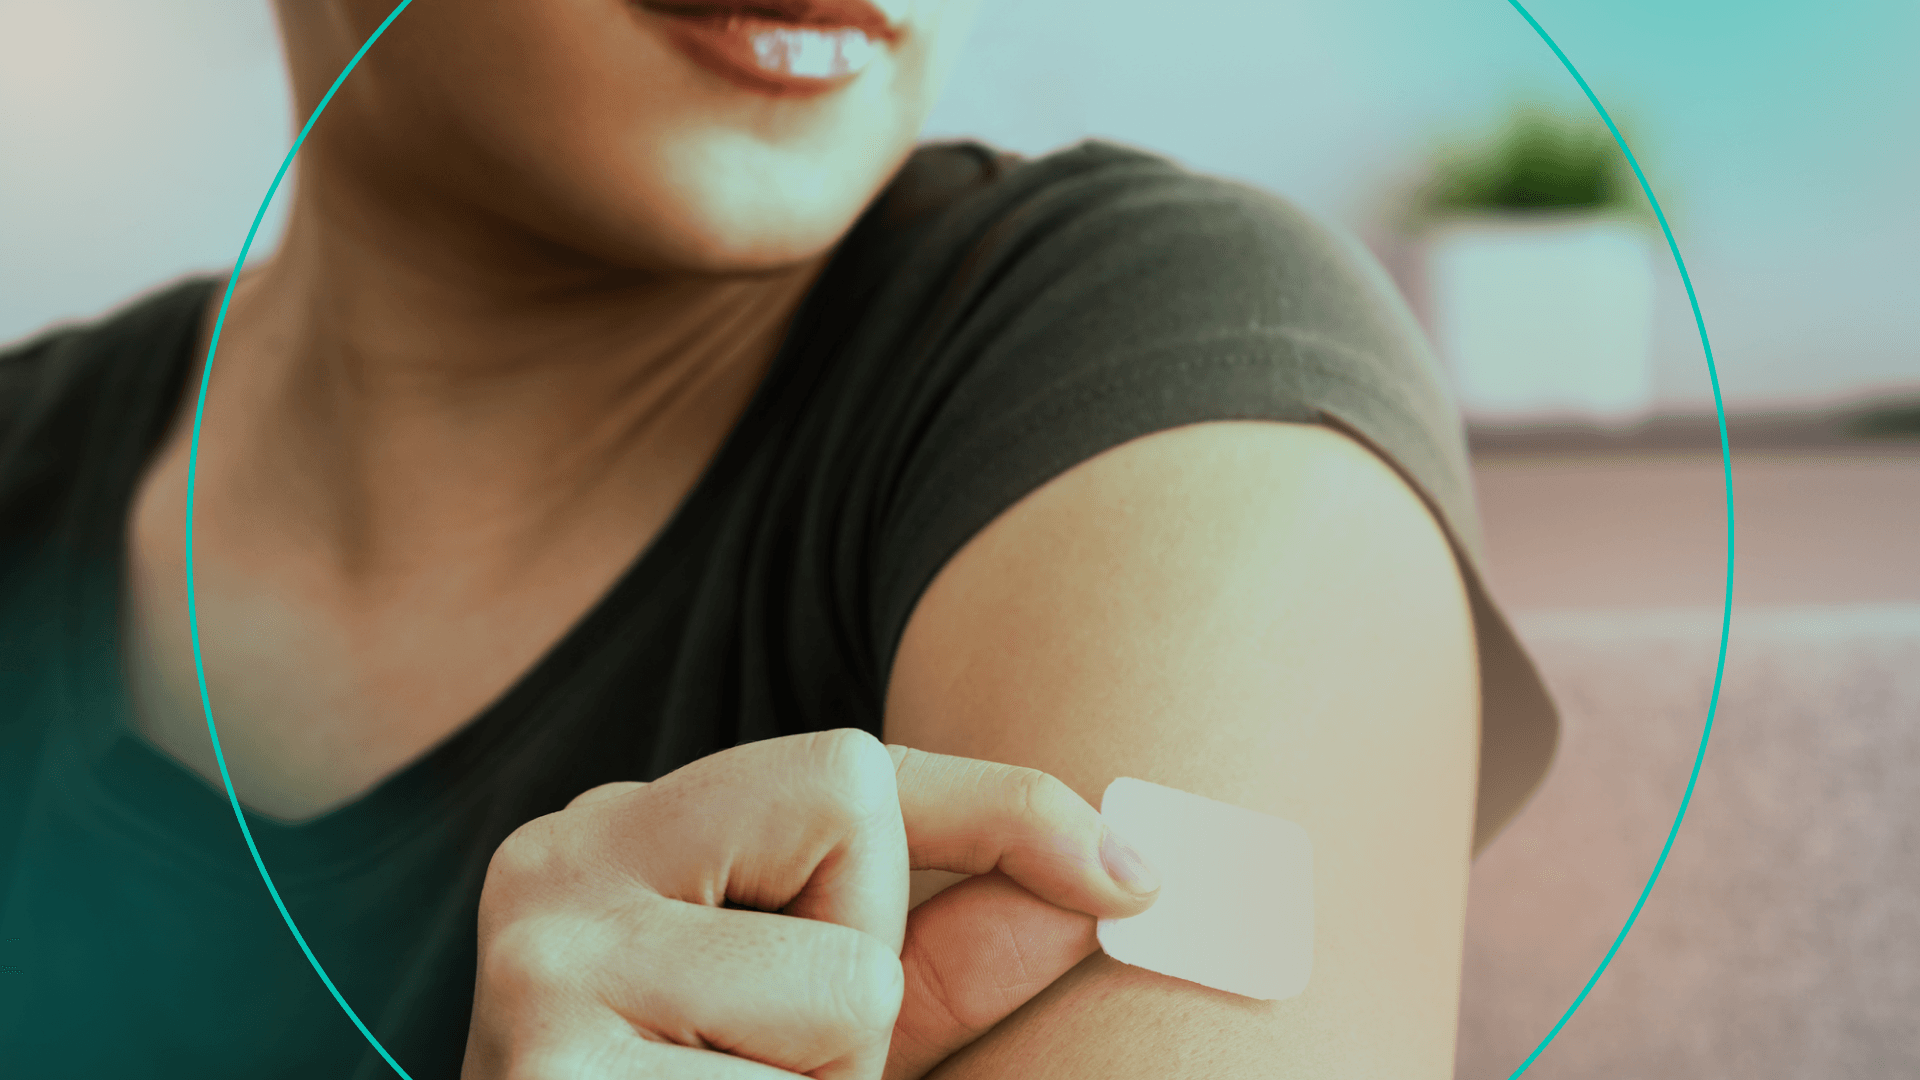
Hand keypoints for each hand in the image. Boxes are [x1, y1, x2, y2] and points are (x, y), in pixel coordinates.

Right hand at [462, 728, 1159, 1078]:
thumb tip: (1116, 881)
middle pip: (850, 814)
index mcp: (624, 831)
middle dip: (871, 966)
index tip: (1130, 876)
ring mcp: (542, 961)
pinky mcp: (550, 1071)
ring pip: (847, 986)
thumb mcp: (825, 1033)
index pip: (847, 769)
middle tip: (766, 1059)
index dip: (1005, 812)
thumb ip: (945, 955)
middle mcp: (565, 858)